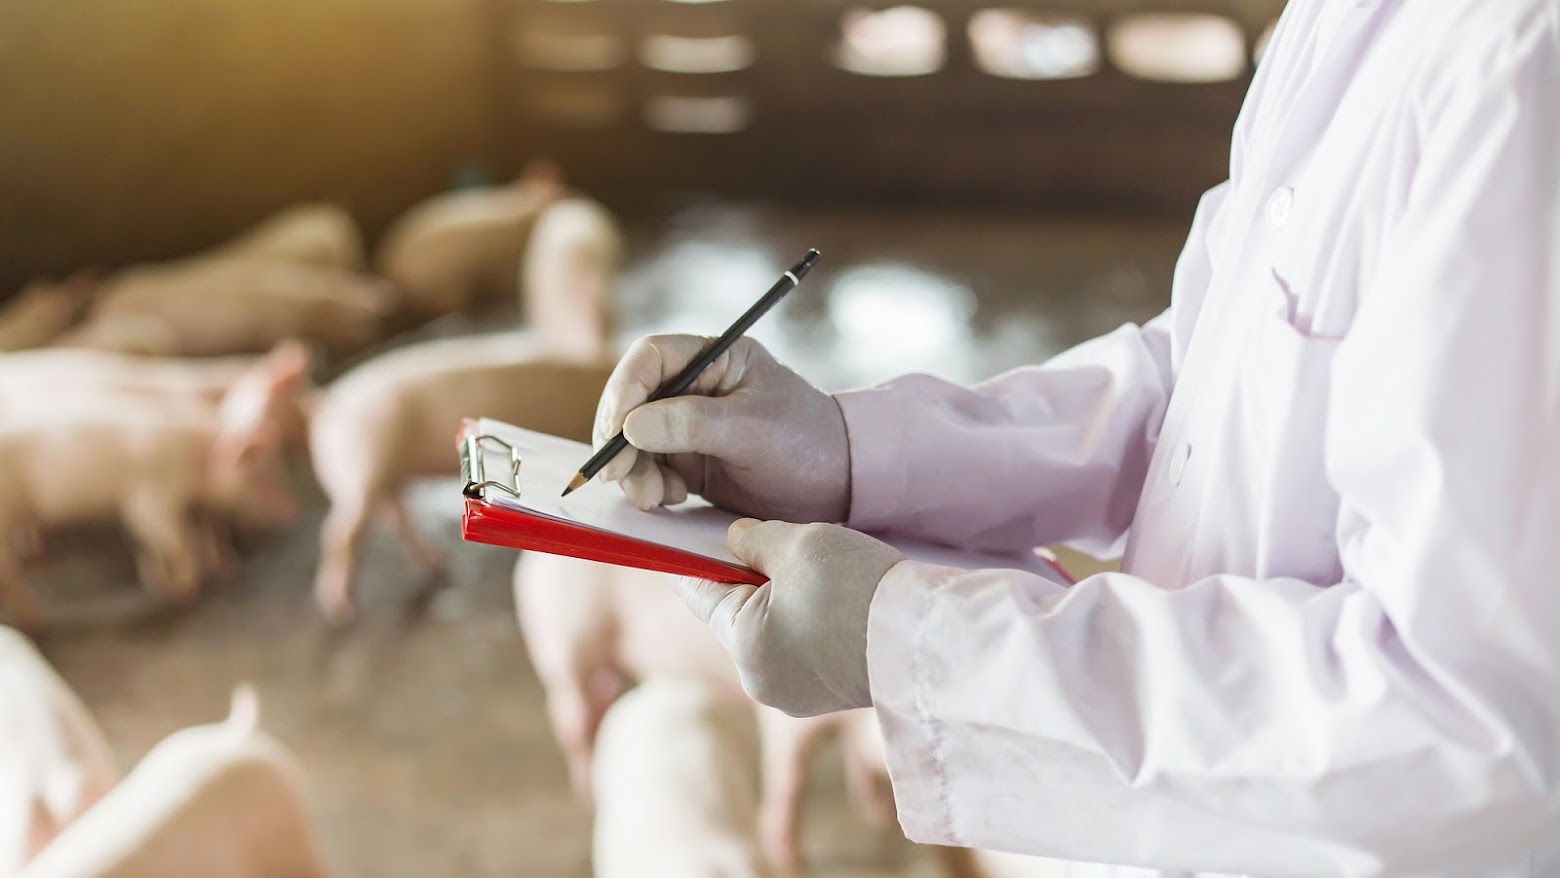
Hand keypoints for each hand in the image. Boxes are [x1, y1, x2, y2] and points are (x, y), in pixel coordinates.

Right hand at [595, 334, 849, 520]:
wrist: (838, 487)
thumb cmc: (806, 443)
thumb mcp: (752, 429)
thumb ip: (692, 424)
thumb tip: (631, 426)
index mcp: (716, 358)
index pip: (650, 359)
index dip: (624, 390)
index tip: (616, 430)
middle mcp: (696, 386)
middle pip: (633, 401)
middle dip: (620, 440)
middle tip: (617, 475)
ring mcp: (689, 425)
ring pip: (635, 440)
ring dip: (632, 469)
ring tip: (652, 497)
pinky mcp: (690, 461)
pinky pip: (650, 468)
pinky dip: (649, 486)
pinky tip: (670, 499)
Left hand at [671, 519, 902, 715]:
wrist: (931, 640)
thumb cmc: (860, 589)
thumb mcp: (798, 545)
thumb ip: (753, 538)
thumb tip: (735, 539)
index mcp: (743, 644)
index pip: (698, 591)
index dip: (689, 557)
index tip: (676, 537)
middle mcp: (760, 679)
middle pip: (735, 612)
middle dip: (748, 576)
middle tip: (771, 541)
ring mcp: (796, 693)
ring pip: (771, 629)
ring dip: (782, 597)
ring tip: (816, 568)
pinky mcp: (828, 693)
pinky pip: (801, 647)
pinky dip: (808, 619)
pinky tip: (837, 596)